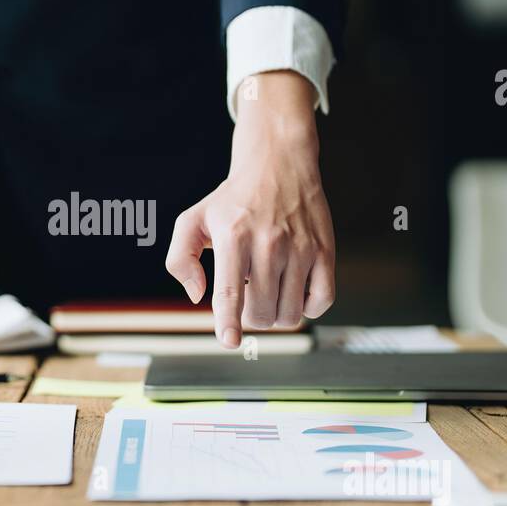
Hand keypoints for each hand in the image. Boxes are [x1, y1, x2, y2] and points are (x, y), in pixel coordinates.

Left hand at [166, 71, 334, 346]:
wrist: (278, 163)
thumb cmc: (233, 199)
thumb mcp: (192, 220)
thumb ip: (180, 259)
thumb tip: (197, 295)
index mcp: (234, 236)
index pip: (230, 291)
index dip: (229, 322)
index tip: (229, 342)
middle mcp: (269, 242)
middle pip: (262, 312)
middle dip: (250, 317)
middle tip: (247, 296)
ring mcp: (301, 248)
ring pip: (291, 313)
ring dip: (276, 315)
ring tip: (268, 290)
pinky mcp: (325, 251)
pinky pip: (321, 301)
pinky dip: (308, 308)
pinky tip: (294, 291)